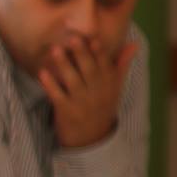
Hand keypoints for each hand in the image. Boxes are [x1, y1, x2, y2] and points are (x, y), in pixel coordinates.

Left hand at [38, 33, 135, 147]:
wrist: (92, 138)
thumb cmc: (101, 106)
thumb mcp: (115, 87)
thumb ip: (121, 64)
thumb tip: (133, 43)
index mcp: (109, 85)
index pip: (105, 66)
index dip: (99, 52)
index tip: (93, 38)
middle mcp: (97, 93)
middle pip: (90, 71)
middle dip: (82, 54)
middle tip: (72, 38)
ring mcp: (81, 103)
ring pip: (73, 81)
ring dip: (64, 65)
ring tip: (55, 50)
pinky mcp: (66, 112)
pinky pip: (58, 96)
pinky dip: (50, 84)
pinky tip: (42, 72)